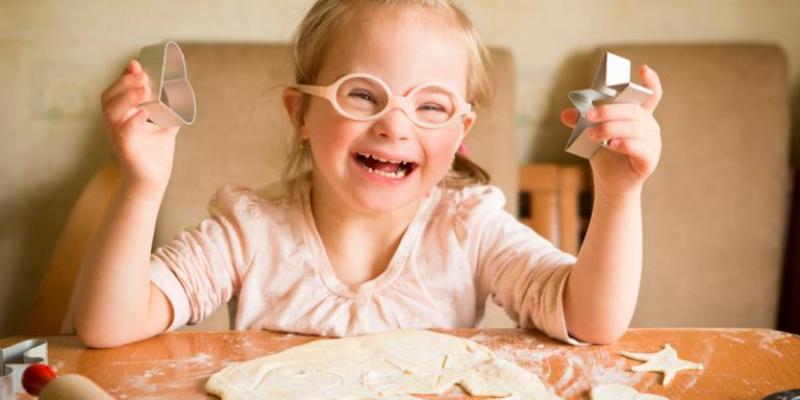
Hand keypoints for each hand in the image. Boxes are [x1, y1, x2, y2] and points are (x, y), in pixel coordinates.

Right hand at [101, 59, 179, 194]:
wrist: (154, 180)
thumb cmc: (155, 153)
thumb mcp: (165, 126)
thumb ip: (171, 109)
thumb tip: (181, 91)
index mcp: (123, 115)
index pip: (118, 90)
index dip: (124, 76)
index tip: (136, 64)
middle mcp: (116, 123)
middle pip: (109, 97)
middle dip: (125, 83)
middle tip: (143, 76)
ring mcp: (118, 135)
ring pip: (112, 111)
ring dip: (128, 97)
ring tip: (145, 89)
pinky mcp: (125, 149)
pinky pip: (123, 132)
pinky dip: (132, 122)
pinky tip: (143, 114)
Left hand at [560, 65, 662, 201]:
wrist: (611, 183)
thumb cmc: (605, 155)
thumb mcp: (592, 135)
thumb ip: (582, 122)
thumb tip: (565, 114)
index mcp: (639, 116)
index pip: (651, 96)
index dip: (651, 82)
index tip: (645, 69)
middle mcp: (649, 127)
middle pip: (633, 111)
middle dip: (609, 111)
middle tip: (589, 115)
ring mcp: (653, 143)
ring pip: (634, 128)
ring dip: (611, 128)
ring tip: (593, 134)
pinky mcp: (650, 159)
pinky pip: (639, 148)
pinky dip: (624, 144)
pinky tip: (611, 144)